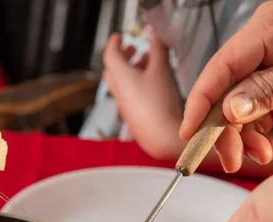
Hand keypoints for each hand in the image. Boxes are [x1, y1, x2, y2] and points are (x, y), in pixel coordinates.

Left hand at [103, 33, 183, 157]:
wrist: (160, 136)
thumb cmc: (159, 102)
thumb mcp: (162, 69)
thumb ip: (158, 49)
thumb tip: (155, 35)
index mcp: (120, 76)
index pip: (110, 55)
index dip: (114, 43)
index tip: (118, 37)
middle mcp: (118, 90)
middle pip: (113, 69)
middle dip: (122, 57)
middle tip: (133, 49)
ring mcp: (124, 104)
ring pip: (121, 82)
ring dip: (131, 70)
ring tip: (147, 63)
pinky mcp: (131, 115)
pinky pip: (128, 94)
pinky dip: (136, 83)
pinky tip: (152, 84)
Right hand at [180, 1, 272, 172]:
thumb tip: (229, 109)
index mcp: (270, 27)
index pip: (221, 67)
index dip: (200, 103)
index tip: (190, 135)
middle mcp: (263, 45)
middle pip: (223, 92)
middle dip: (224, 129)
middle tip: (231, 159)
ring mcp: (268, 65)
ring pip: (234, 108)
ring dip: (242, 138)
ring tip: (260, 155)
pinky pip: (253, 114)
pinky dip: (256, 136)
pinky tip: (267, 147)